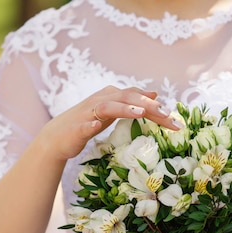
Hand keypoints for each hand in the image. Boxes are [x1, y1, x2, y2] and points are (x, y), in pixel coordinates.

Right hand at [38, 86, 181, 161]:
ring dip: (124, 108)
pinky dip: (89, 125)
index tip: (175, 119)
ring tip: (141, 112)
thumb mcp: (113, 112)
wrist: (57, 137)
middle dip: (148, 105)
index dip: (156, 106)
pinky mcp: (76, 127)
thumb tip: (155, 94)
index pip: (137, 98)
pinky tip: (94, 126)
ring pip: (107, 106)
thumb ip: (132, 103)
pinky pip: (84, 124)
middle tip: (167, 114)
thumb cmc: (87, 124)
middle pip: (127, 97)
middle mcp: (101, 100)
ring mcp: (87, 113)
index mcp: (111, 97)